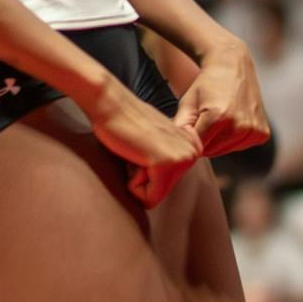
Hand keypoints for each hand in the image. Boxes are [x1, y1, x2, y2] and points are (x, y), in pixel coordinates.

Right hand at [87, 76, 202, 207]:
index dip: (145, 172)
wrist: (109, 103)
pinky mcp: (167, 165)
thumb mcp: (155, 141)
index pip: (166, 184)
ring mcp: (182, 159)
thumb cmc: (124, 122)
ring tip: (135, 151)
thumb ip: (165, 155)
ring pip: (154, 196)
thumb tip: (159, 173)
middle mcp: (193, 153)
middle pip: (161, 192)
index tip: (140, 146)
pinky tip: (134, 155)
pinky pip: (148, 198)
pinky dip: (133, 184)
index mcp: (192, 146)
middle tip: (136, 149)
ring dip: (137, 178)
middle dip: (142, 177)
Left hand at [173, 39, 270, 158]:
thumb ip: (180, 127)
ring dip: (220, 140)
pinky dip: (234, 138)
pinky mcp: (262, 133)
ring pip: (227, 150)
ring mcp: (253, 130)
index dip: (193, 136)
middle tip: (207, 118)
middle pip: (213, 151)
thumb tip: (180, 149)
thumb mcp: (187, 102)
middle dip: (206, 140)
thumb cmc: (206, 84)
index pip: (198, 146)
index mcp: (218, 118)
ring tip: (220, 118)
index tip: (193, 122)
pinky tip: (233, 120)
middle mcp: (239, 126)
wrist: (232, 65)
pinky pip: (241, 146)